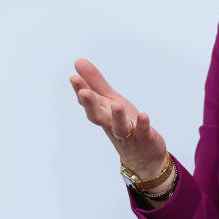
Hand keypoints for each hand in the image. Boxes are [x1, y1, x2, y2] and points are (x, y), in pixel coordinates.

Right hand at [70, 58, 169, 180]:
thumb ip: (95, 83)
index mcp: (103, 112)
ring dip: (117, 117)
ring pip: (119, 127)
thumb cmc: (125, 124)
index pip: (89, 102)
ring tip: (116, 105)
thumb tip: (78, 61)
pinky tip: (143, 115)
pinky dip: (143, 124)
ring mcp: (128, 133)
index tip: (74, 77)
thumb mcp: (111, 101)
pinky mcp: (144, 139)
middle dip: (90, 105)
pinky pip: (142, 132)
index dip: (81, 91)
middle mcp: (112, 124)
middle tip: (83, 93)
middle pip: (98, 116)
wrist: (144, 157)